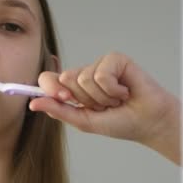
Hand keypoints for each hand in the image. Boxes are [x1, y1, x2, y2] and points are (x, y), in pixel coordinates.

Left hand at [30, 52, 180, 164]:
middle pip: (64, 79)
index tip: (66, 100)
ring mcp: (99, 65)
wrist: (149, 122)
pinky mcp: (115, 59)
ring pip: (83, 77)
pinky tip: (125, 91)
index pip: (47, 80)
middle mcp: (83, 74)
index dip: (52, 89)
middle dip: (84, 99)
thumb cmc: (119, 122)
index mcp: (72, 89)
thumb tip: (33, 104)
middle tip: (103, 106)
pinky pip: (101, 73)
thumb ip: (58, 111)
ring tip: (116, 100)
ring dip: (101, 97)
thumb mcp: (83, 121)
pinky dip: (112, 89)